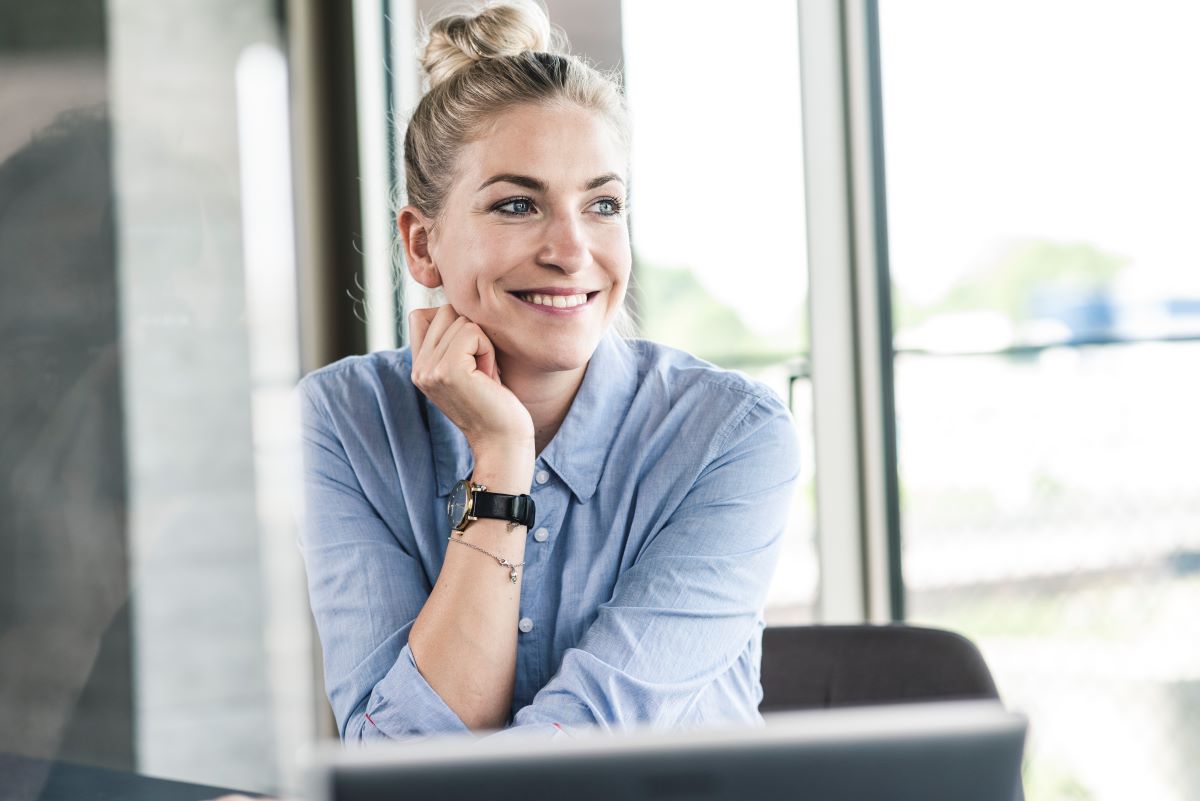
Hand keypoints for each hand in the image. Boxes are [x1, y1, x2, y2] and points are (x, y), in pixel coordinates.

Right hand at [409, 305, 534, 470]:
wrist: (503, 441)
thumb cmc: (495, 401)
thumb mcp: (466, 366)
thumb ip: (450, 339)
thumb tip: (453, 300)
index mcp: (418, 366)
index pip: (421, 314)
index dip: (453, 324)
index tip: (470, 358)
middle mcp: (417, 368)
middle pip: (445, 311)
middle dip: (473, 333)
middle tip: (480, 370)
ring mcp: (429, 369)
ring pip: (460, 320)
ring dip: (483, 344)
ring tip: (484, 375)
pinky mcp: (448, 370)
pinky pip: (473, 331)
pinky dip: (488, 350)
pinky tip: (488, 377)